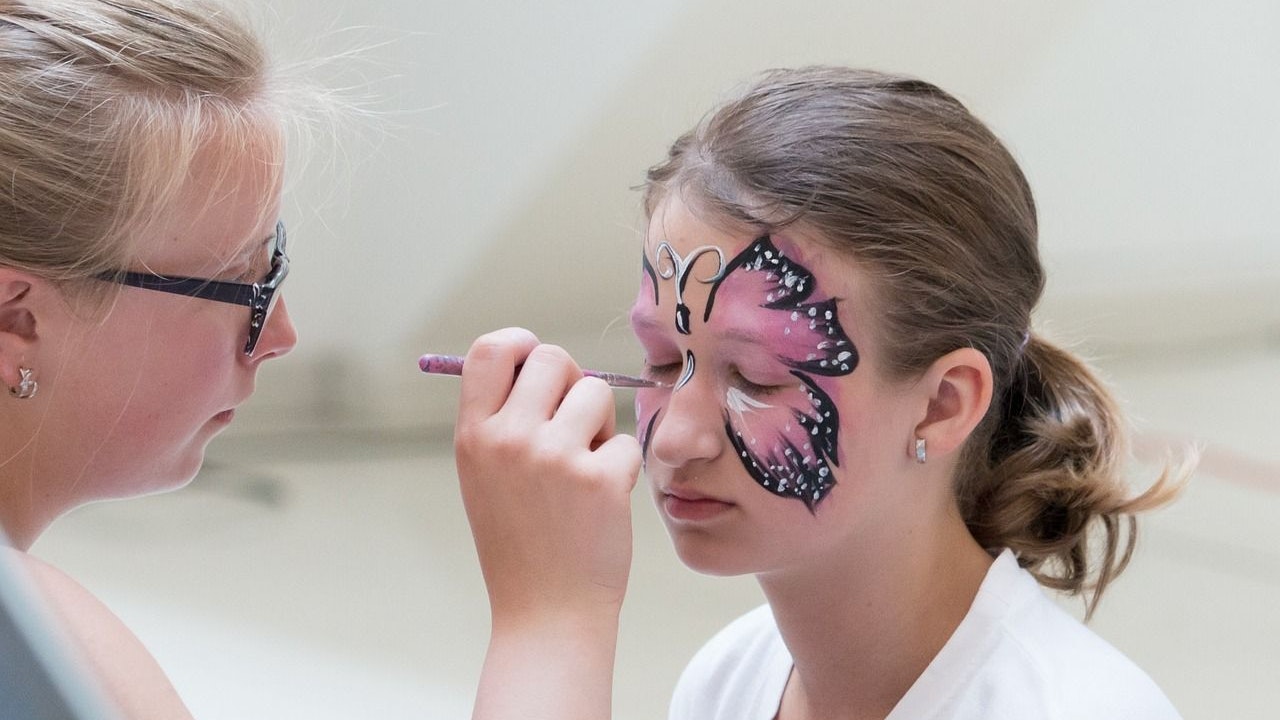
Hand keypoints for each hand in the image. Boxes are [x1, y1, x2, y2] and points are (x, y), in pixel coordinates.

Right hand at [454, 327, 640, 626]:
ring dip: (599, 424)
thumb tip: (536, 359)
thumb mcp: (484, 477)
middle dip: (571, 381)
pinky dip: (620, 467)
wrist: (547, 612)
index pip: (491, 349)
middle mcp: (510, 438)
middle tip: (572, 422)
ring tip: (584, 466)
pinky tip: (601, 502)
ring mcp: (556, 457)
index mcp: (474, 436)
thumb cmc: (520, 543)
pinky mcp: (602, 479)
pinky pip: (624, 441)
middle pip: (553, 358)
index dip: (520, 344)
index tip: (536, 360)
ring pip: (596, 392)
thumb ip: (501, 419)